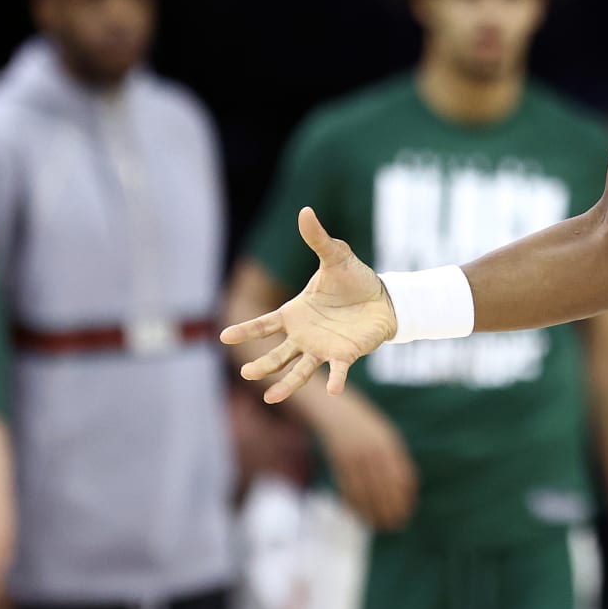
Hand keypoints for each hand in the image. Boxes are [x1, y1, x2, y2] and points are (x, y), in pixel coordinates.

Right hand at [221, 208, 395, 402]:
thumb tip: (305, 210)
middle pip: (277, 354)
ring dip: (286, 385)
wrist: (384, 298)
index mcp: (294, 313)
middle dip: (262, 364)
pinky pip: (338, 371)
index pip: (264, 324)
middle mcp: (303, 335)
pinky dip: (335, 380)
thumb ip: (318, 239)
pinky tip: (333, 391)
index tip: (224, 335)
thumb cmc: (353, 279)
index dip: (246, 330)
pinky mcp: (345, 355)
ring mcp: (322, 348)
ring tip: (270, 398)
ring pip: (299, 370)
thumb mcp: (336, 256)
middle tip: (247, 372)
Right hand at [310, 391, 417, 531]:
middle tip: (395, 526)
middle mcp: (374, 450)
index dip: (405, 497)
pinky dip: (354, 503)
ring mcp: (355, 455)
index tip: (407, 512)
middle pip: (385, 486)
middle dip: (391, 508)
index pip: (402, 475)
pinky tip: (358, 514)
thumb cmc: (362, 424)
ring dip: (373, 511)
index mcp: (389, 443)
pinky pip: (348, 486)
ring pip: (366, 490)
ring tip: (378, 526)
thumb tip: (408, 487)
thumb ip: (395, 458)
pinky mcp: (338, 460)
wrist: (333, 407)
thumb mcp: (384, 435)